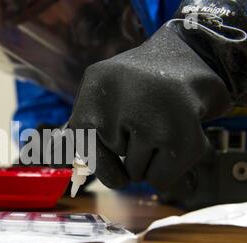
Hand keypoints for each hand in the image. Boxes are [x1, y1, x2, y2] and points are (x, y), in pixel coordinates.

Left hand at [65, 25, 231, 189]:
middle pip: (106, 168)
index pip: (77, 145)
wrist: (193, 59)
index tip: (110, 149)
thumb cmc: (140, 86)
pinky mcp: (179, 136)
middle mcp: (119, 101)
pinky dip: (169, 169)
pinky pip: (160, 180)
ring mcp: (149, 118)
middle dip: (125, 158)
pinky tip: (178, 135)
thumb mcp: (102, 92)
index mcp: (95, 85)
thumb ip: (81, 124)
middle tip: (143, 127)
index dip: (95, 157)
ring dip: (150, 160)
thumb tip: (52, 151)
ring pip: (137, 175)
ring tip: (163, 125)